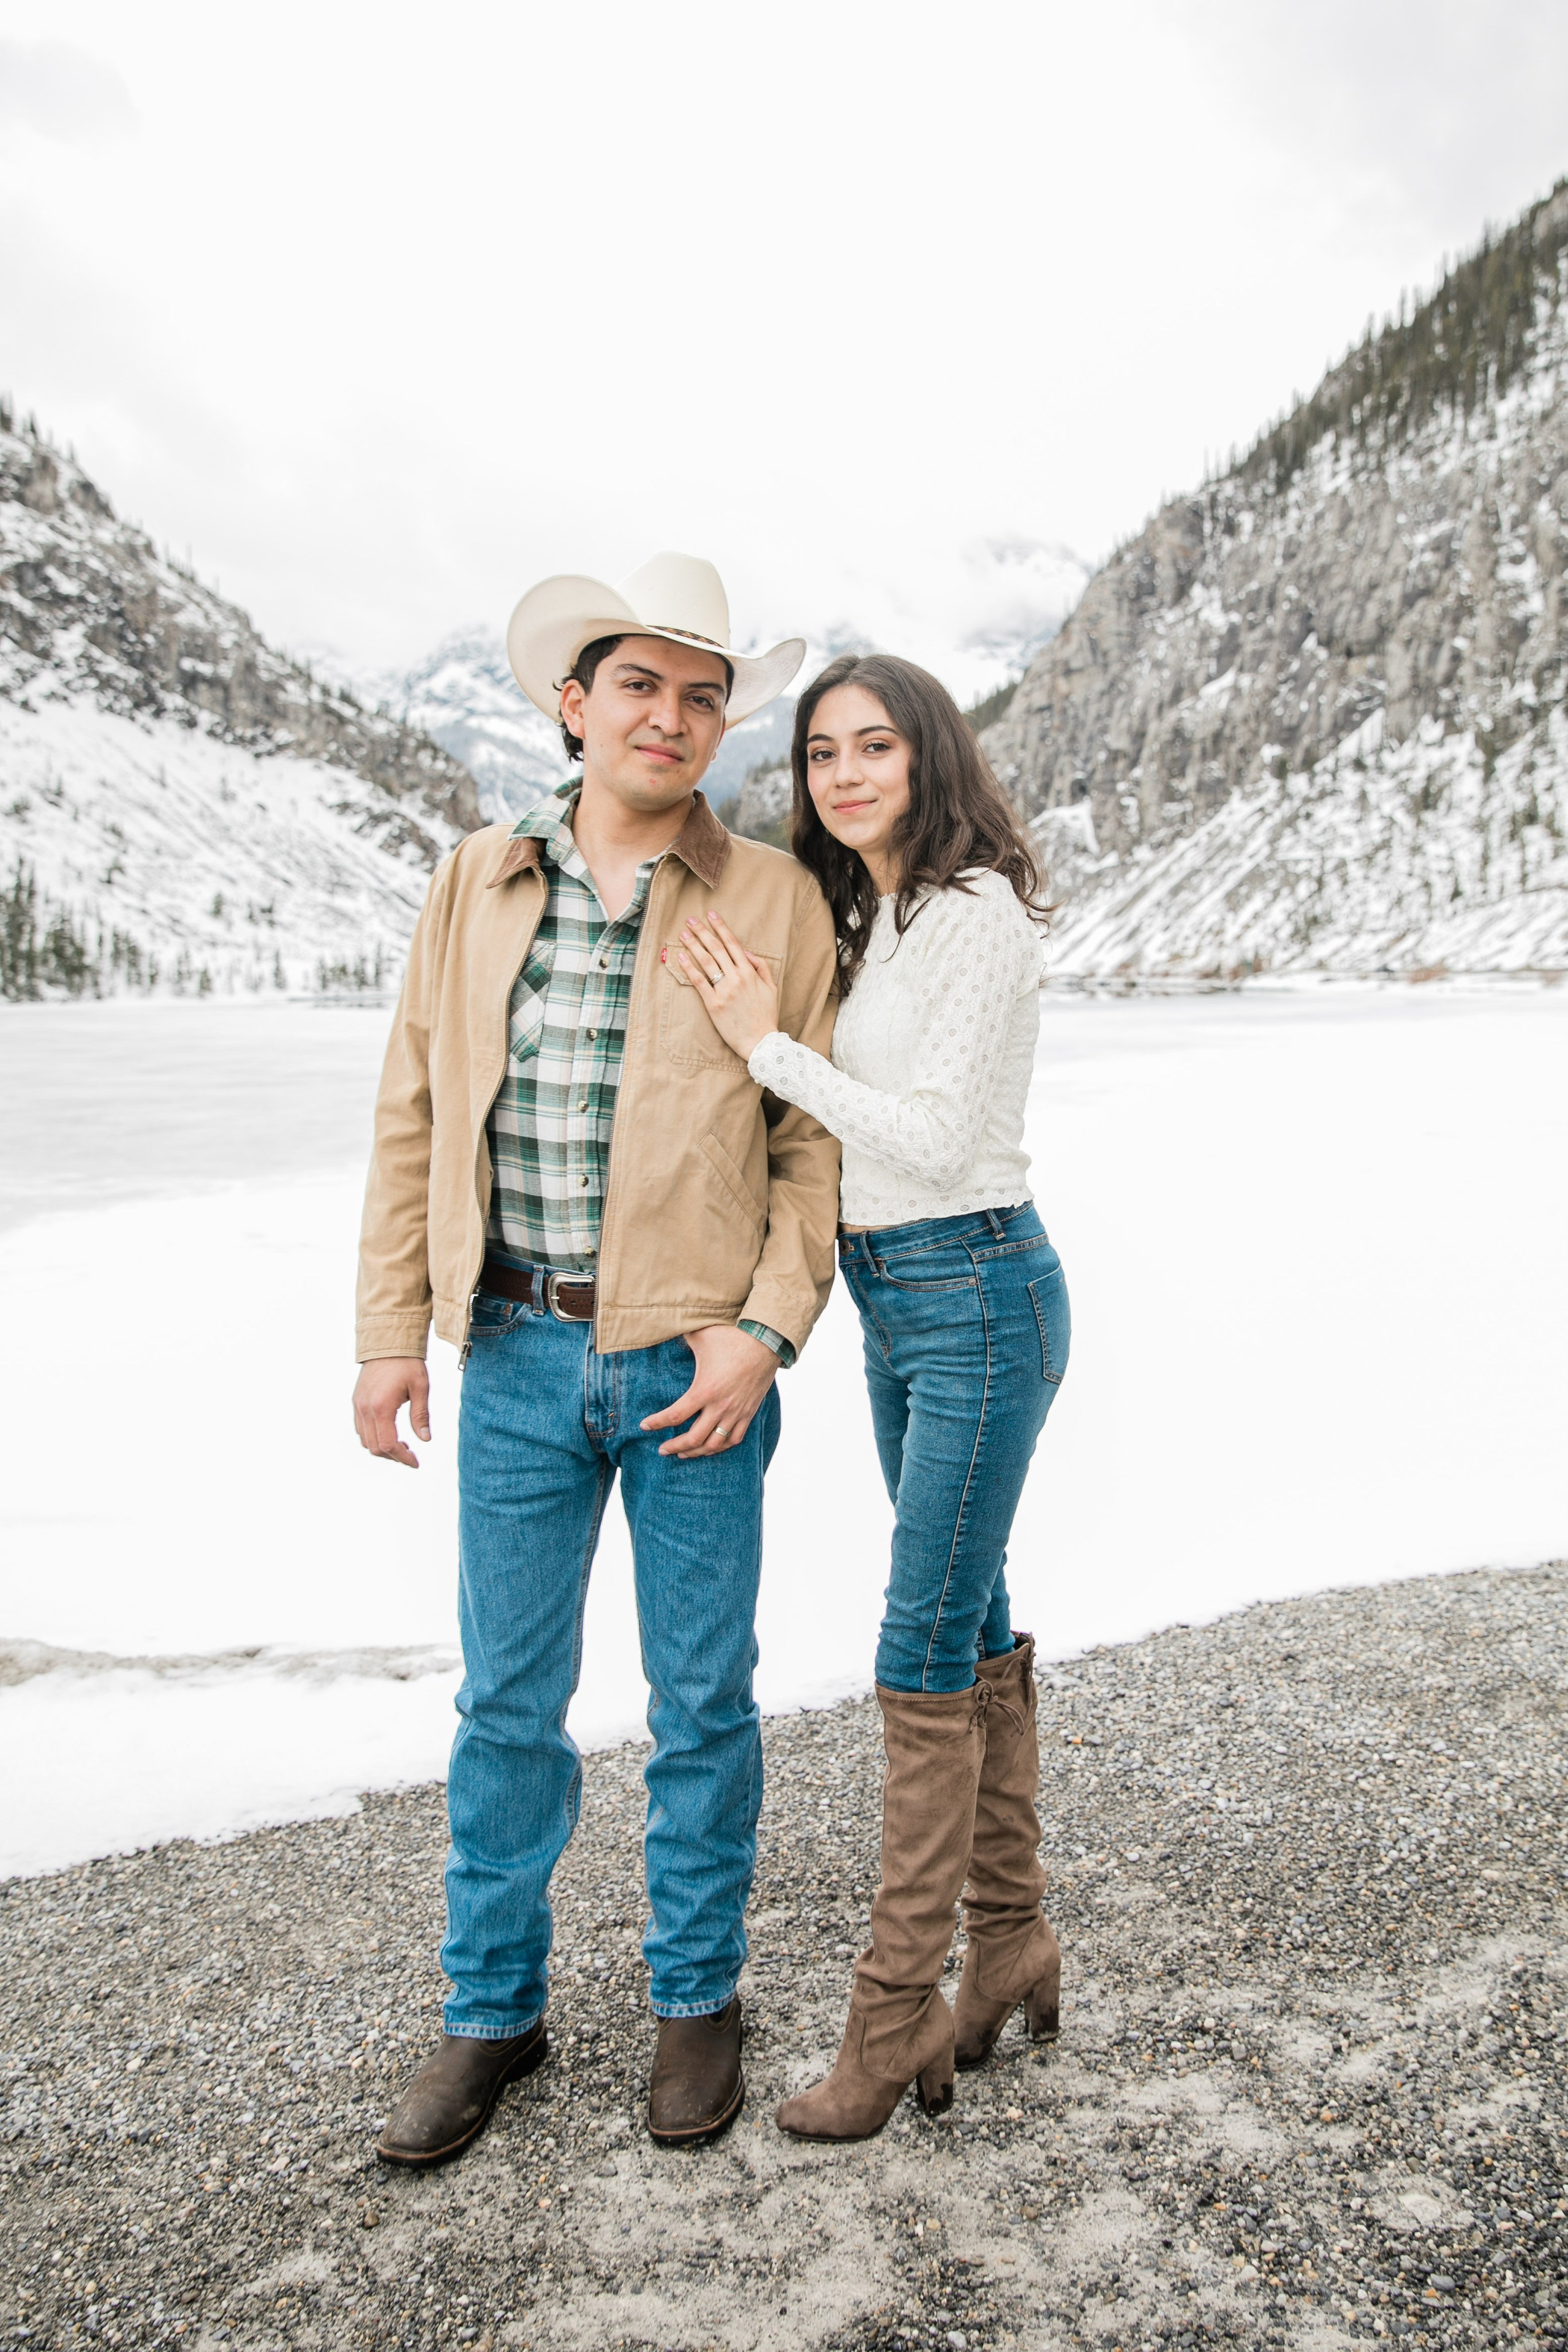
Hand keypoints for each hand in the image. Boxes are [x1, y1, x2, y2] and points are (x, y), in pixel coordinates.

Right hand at [353, 1357, 430, 1468]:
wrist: (387, 1342)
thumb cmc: (407, 1363)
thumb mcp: (420, 1388)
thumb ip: (421, 1416)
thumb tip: (425, 1439)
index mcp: (381, 1407)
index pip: (388, 1445)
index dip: (402, 1458)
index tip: (415, 1463)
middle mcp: (365, 1409)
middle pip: (374, 1447)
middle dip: (393, 1456)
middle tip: (411, 1455)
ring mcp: (358, 1405)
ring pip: (365, 1440)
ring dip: (382, 1448)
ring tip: (402, 1444)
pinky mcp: (356, 1401)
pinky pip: (360, 1428)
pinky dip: (373, 1437)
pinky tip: (389, 1432)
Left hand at [640, 1323, 778, 1458]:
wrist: (766, 1341)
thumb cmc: (732, 1337)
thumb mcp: (701, 1336)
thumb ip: (680, 1337)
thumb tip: (663, 1329)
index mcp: (704, 1390)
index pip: (675, 1416)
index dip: (657, 1423)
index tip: (644, 1426)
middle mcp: (720, 1406)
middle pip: (693, 1438)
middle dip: (674, 1446)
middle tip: (662, 1449)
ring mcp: (736, 1412)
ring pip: (714, 1445)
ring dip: (696, 1452)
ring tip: (683, 1453)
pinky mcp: (749, 1413)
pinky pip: (734, 1439)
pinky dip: (720, 1448)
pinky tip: (710, 1448)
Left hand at [673, 911, 780, 1061]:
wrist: (760, 1041)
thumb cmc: (766, 1015)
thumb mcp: (771, 988)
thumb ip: (761, 967)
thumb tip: (746, 952)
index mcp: (750, 972)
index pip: (733, 944)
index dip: (721, 927)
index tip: (711, 915)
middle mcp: (736, 978)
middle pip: (716, 949)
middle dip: (702, 932)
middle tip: (690, 920)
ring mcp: (724, 990)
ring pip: (706, 961)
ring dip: (694, 945)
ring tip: (683, 933)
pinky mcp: (713, 1004)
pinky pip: (699, 982)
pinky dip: (689, 968)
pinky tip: (681, 957)